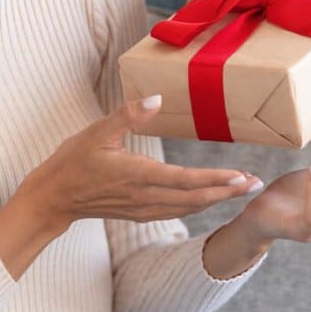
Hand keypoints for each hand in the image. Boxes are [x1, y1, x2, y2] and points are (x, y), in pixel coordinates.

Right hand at [17, 95, 260, 230]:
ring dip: (218, 199)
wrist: (54, 198)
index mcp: (137, 175)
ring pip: (189, 207)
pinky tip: (210, 198)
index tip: (241, 176)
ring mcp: (143, 208)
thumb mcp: (97, 132)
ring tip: (242, 188)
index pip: (186, 180)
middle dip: (228, 191)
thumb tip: (156, 98)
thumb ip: (128, 115)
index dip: (216, 180)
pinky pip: (176, 211)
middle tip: (256, 183)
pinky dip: (198, 205)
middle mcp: (145, 196)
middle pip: (196, 198)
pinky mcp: (140, 213)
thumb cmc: (73, 161)